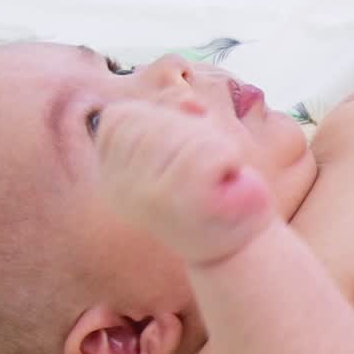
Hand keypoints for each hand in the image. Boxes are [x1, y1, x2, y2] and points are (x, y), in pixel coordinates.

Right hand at [96, 98, 274, 266]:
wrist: (242, 253)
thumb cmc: (215, 194)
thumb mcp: (184, 149)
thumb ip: (172, 116)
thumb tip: (188, 101)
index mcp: (111, 177)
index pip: (120, 117)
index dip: (159, 117)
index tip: (184, 144)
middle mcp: (120, 190)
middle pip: (154, 121)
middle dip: (193, 133)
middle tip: (209, 170)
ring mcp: (149, 198)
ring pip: (184, 133)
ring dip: (215, 146)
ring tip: (219, 177)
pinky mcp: (184, 205)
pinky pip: (210, 153)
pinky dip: (229, 158)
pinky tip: (229, 181)